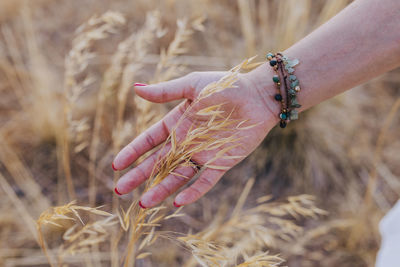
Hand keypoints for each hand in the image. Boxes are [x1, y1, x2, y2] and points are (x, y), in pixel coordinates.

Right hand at [112, 67, 279, 207]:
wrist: (259, 95)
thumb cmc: (226, 86)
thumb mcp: (192, 86)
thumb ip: (165, 92)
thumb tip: (135, 89)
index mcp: (178, 123)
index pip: (149, 141)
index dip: (132, 152)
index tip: (116, 165)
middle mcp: (187, 141)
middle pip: (158, 162)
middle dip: (139, 176)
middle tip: (120, 190)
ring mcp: (203, 153)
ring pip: (177, 176)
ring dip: (161, 189)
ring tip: (144, 204)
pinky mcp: (222, 162)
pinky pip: (205, 181)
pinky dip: (193, 192)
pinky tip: (178, 202)